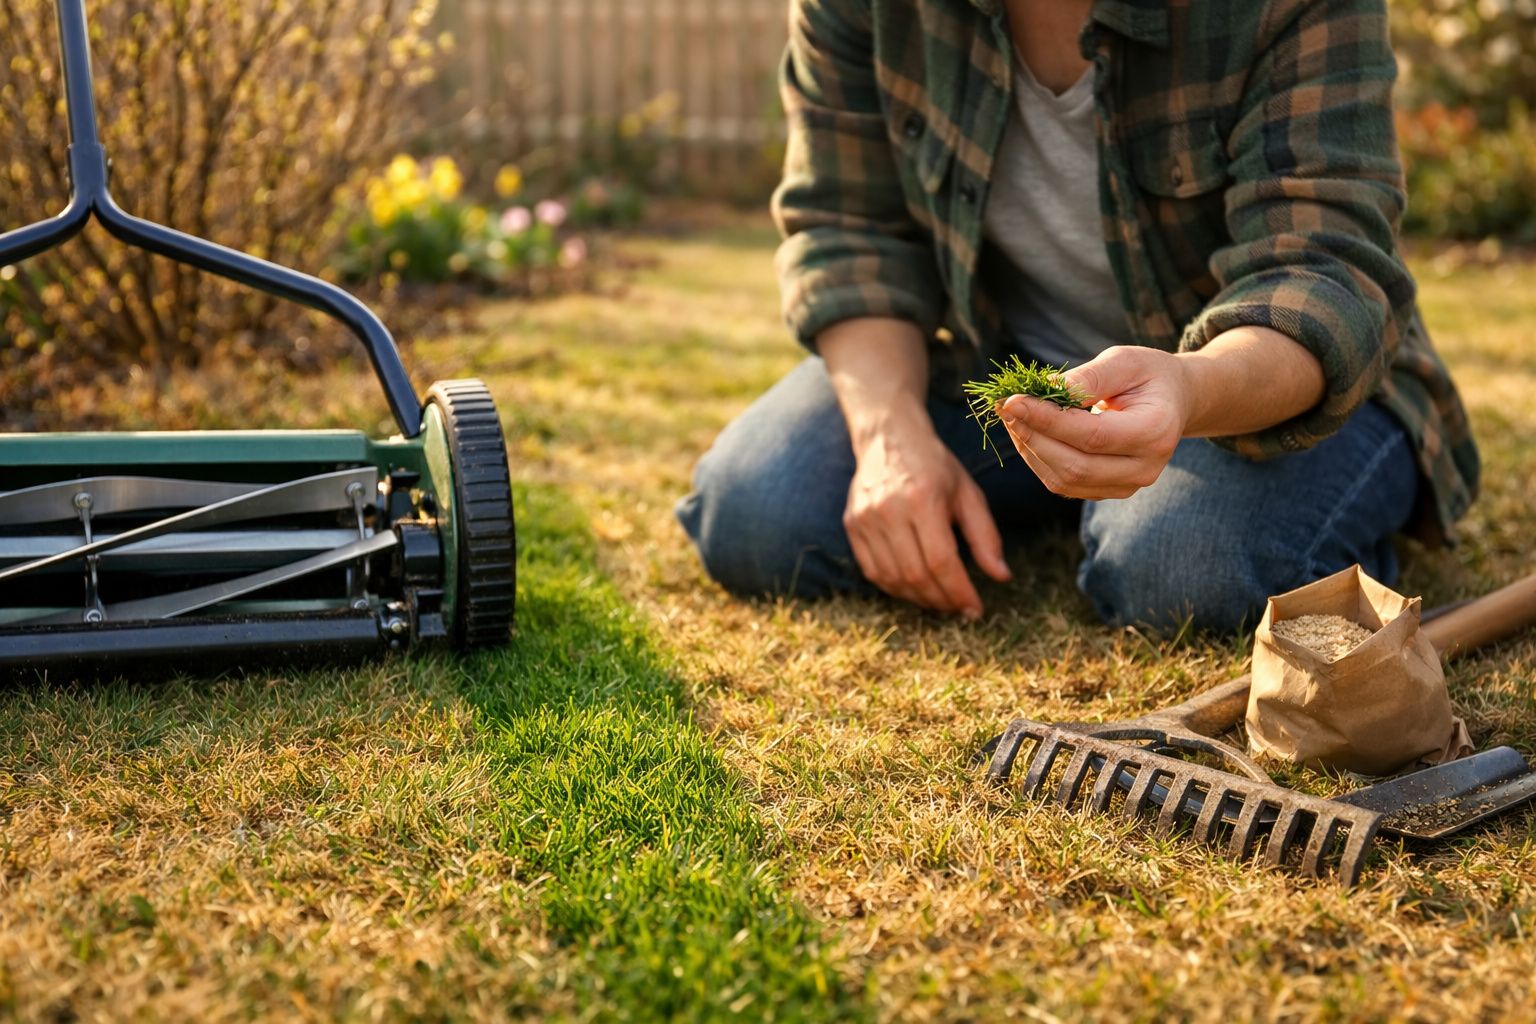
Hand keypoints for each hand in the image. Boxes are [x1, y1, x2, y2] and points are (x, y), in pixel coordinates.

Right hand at [844, 419, 1011, 617]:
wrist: (889, 438)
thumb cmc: (935, 467)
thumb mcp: (969, 494)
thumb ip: (986, 536)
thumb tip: (1001, 576)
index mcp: (923, 499)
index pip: (941, 561)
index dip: (959, 592)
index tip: (975, 609)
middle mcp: (889, 510)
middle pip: (915, 575)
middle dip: (942, 600)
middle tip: (959, 608)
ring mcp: (865, 519)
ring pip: (892, 579)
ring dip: (919, 599)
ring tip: (940, 601)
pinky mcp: (851, 525)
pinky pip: (872, 571)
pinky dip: (895, 588)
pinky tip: (914, 589)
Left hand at [998, 346, 1192, 500]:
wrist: (1171, 401)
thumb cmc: (1147, 375)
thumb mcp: (1124, 361)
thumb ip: (1088, 377)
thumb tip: (1043, 390)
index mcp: (1156, 431)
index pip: (1092, 436)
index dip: (1048, 420)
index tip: (1012, 400)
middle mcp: (1145, 468)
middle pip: (1075, 465)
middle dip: (1033, 436)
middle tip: (1006, 407)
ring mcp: (1127, 486)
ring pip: (1065, 479)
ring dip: (1031, 448)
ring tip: (1013, 416)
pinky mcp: (1107, 491)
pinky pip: (1063, 483)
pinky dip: (1038, 458)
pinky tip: (1027, 431)